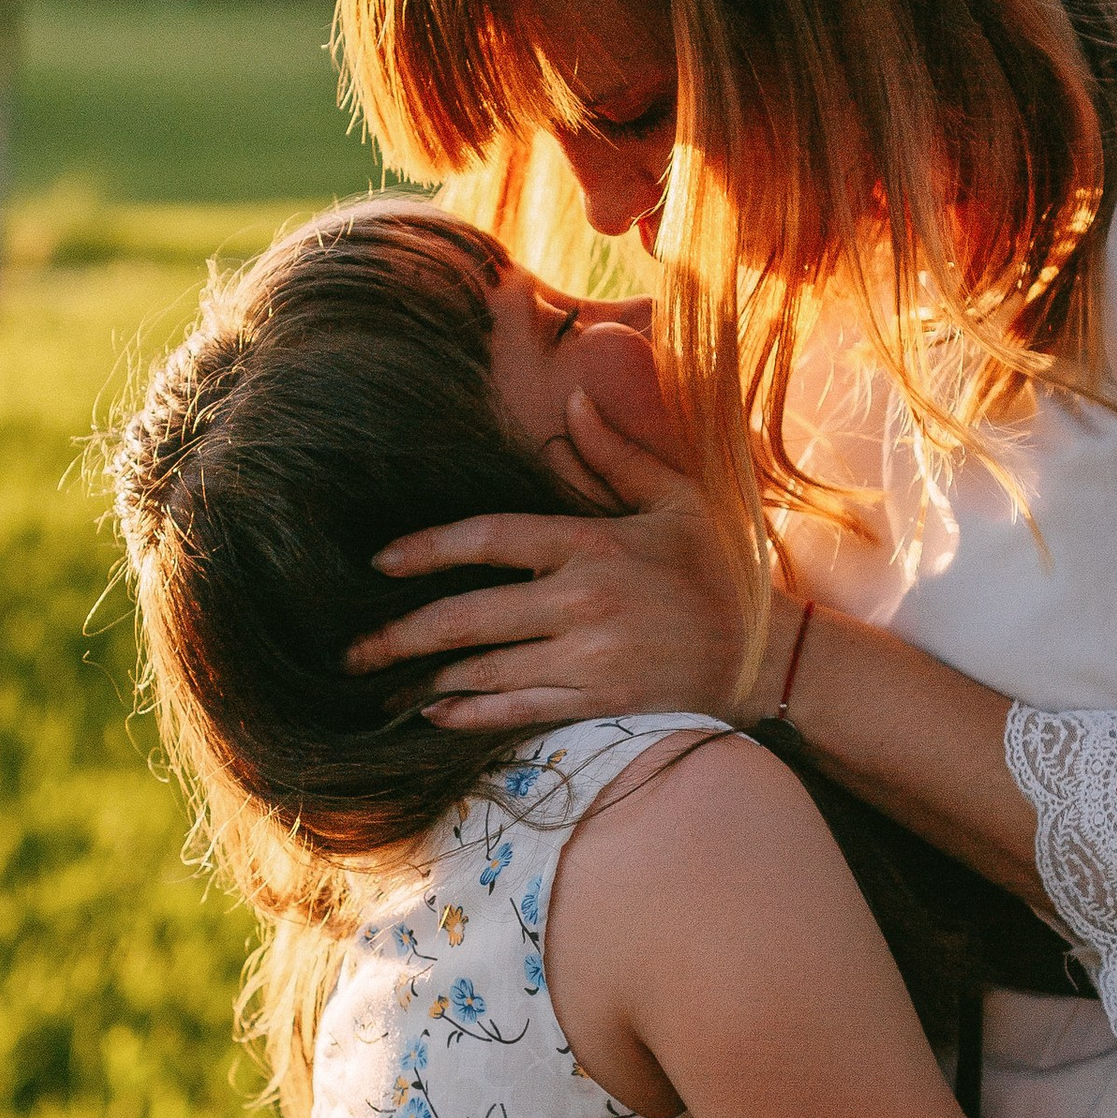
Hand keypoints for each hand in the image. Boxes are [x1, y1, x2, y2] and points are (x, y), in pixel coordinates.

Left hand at [346, 386, 760, 732]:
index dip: (427, 550)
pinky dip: (470, 714)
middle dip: (400, 635)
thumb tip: (573, 403)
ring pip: (484, 670)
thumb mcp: (675, 499)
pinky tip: (433, 713)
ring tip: (379, 683)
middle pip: (469, 617)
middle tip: (350, 648)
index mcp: (592, 545)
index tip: (380, 562)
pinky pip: (518, 711)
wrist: (765, 654)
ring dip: (425, 678)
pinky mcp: (599, 705)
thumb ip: (616, 454)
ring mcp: (589, 661)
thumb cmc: (718, 568)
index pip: (489, 539)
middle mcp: (582, 604)